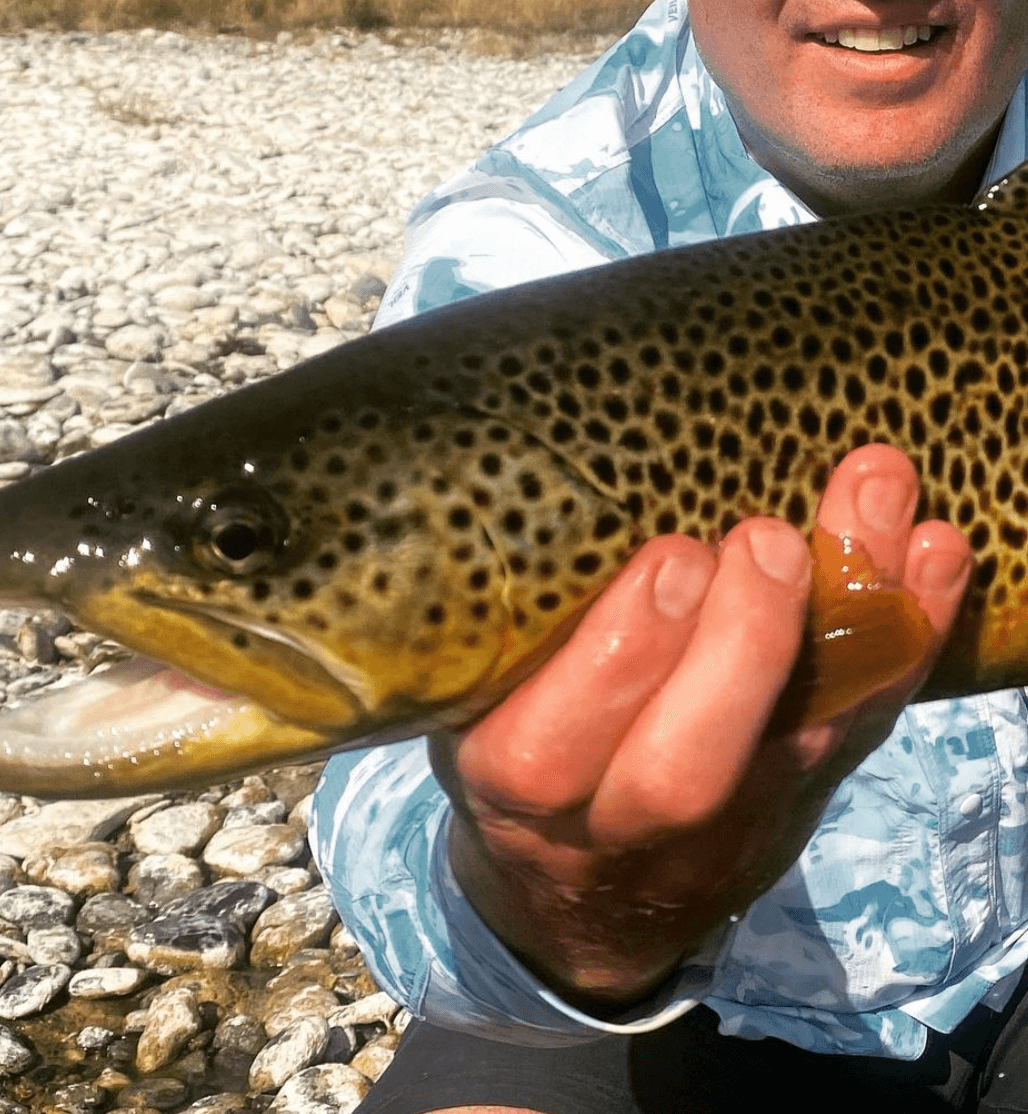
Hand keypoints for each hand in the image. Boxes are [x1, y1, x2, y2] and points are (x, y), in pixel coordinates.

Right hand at [428, 444, 972, 1010]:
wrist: (584, 909)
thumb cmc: (518, 773)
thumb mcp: (474, 717)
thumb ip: (507, 647)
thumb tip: (538, 511)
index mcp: (514, 790)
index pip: (554, 746)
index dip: (624, 655)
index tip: (671, 556)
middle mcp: (618, 826)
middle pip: (682, 769)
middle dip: (737, 648)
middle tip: (765, 540)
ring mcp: (722, 826)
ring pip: (791, 740)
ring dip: (845, 618)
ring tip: (876, 501)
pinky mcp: (797, 806)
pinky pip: (858, 728)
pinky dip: (905, 638)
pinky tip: (936, 553)